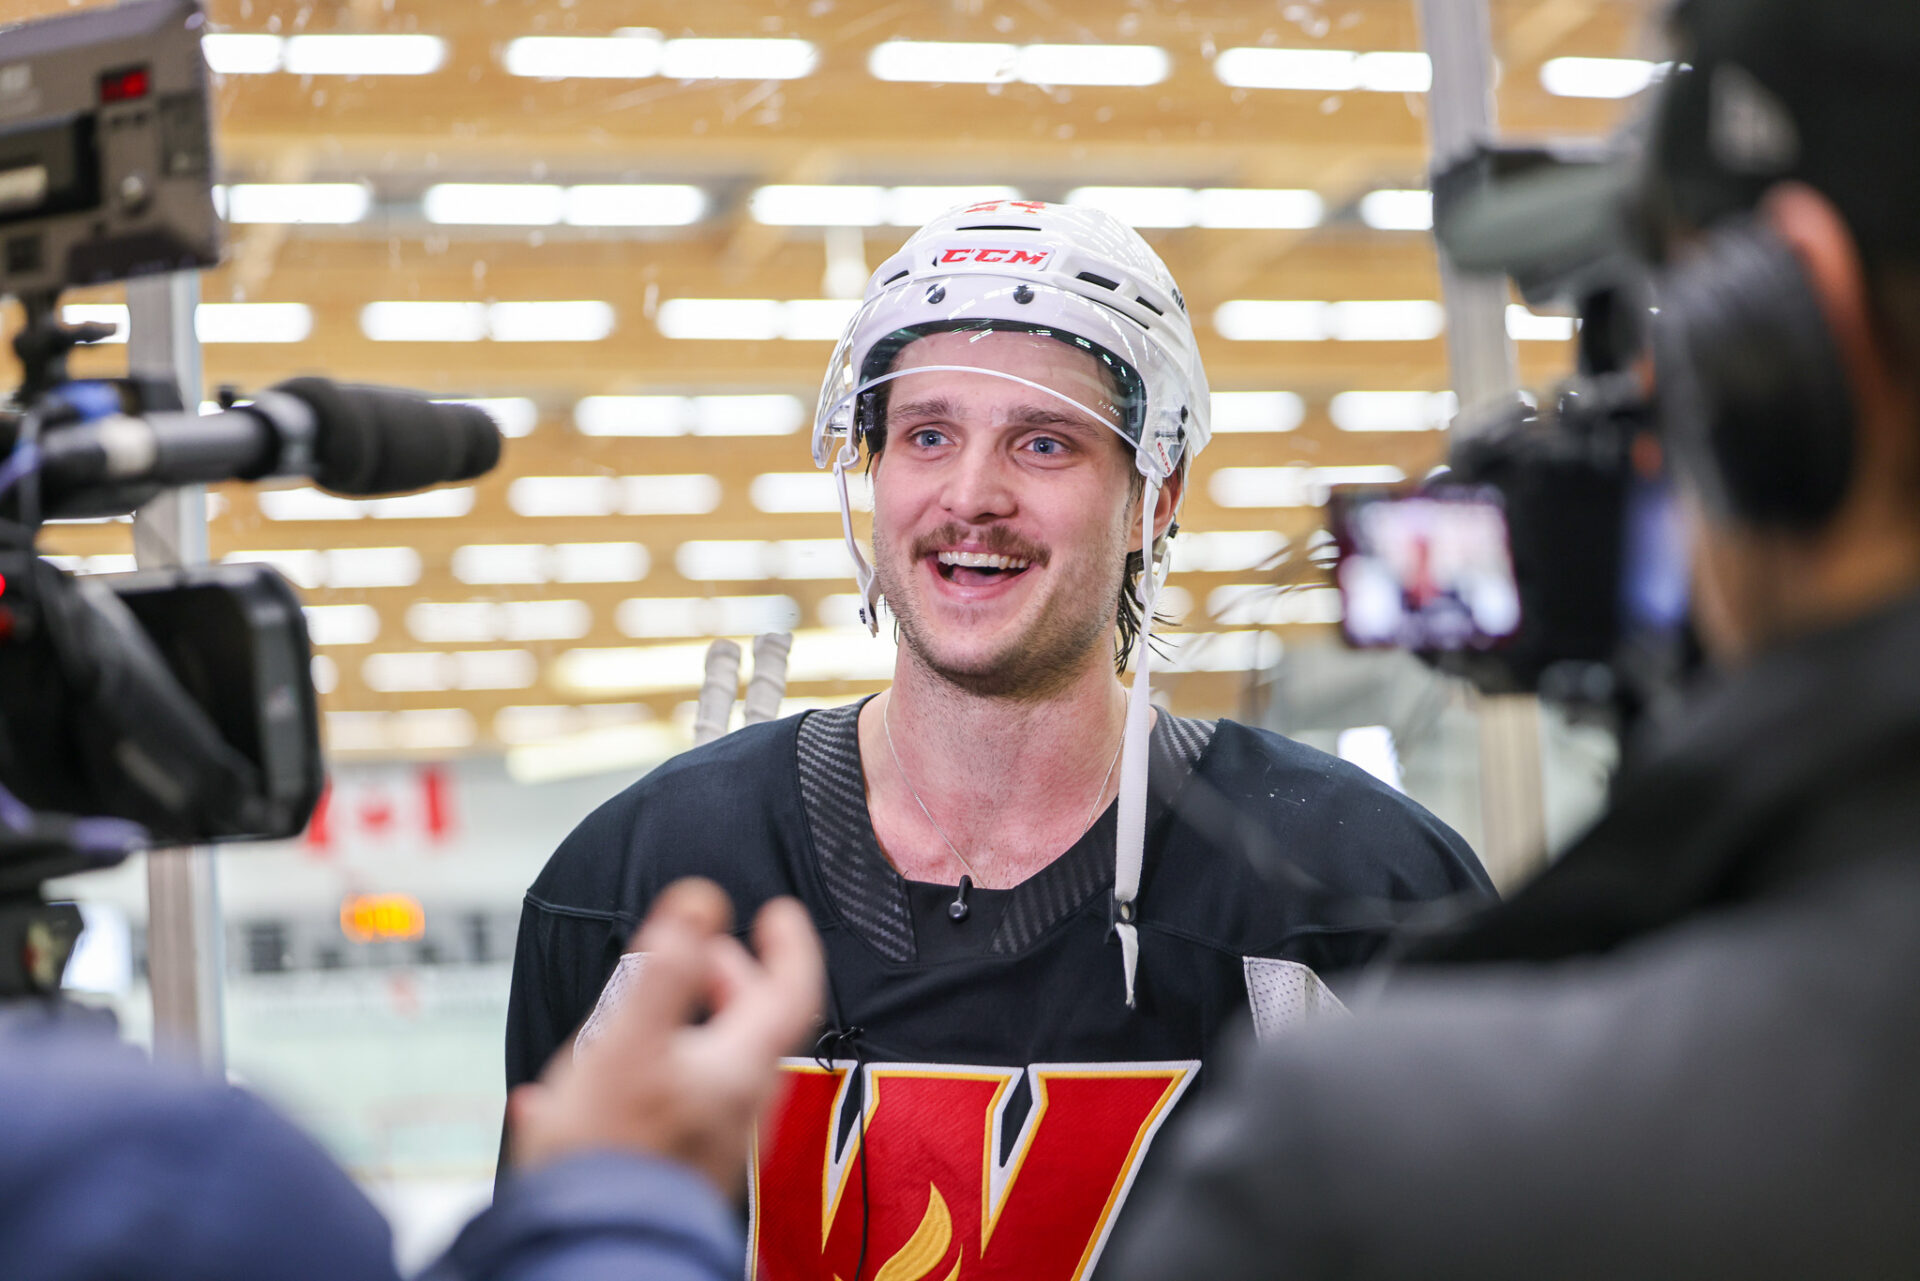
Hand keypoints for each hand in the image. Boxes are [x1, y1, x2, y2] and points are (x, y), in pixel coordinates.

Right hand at [506, 878, 824, 1194]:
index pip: (794, 991)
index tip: (777, 912)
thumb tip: (702, 900)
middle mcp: (742, 1106)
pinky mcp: (686, 1163)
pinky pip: (687, 1098)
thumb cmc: (608, 1150)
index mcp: (739, 1068)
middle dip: (730, 976)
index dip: (791, 944)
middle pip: (755, 1025)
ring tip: (645, 1008)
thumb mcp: (629, 1042)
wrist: (589, 1249)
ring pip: (719, 1061)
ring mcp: (717, 1139)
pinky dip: (663, 1065)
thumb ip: (667, 968)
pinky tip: (610, 1073)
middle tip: (697, 952)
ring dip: (692, 1020)